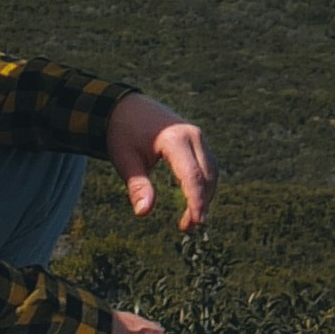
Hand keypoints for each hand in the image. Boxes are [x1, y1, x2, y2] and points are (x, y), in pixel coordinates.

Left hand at [108, 94, 214, 230]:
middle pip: (207, 175)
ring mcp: (197, 136)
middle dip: (202, 203)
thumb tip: (144, 213)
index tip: (195, 223)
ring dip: (205, 195)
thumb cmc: (122, 133)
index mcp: (174, 140)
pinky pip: (208, 164)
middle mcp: (192, 135)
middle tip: (188, 227)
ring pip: (212, 171)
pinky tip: (193, 200)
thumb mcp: (125, 160)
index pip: (192, 176)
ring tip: (190, 219)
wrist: (125, 106)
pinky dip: (204, 184)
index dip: (196, 202)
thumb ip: (138, 186)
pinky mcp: (196, 139)